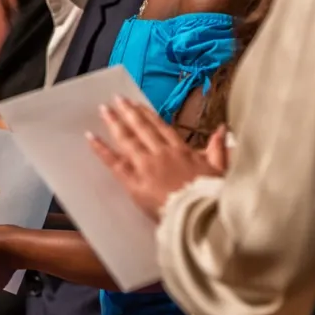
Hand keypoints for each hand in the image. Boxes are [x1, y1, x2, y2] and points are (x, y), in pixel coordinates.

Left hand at [89, 98, 226, 217]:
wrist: (197, 214)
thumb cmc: (209, 196)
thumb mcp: (219, 169)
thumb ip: (218, 148)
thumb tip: (223, 129)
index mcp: (180, 150)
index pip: (160, 127)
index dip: (147, 115)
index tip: (138, 105)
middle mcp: (161, 153)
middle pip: (141, 128)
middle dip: (128, 112)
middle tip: (116, 100)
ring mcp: (146, 165)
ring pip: (127, 139)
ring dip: (114, 123)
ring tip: (104, 110)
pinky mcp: (134, 181)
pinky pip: (114, 162)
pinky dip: (101, 149)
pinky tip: (90, 137)